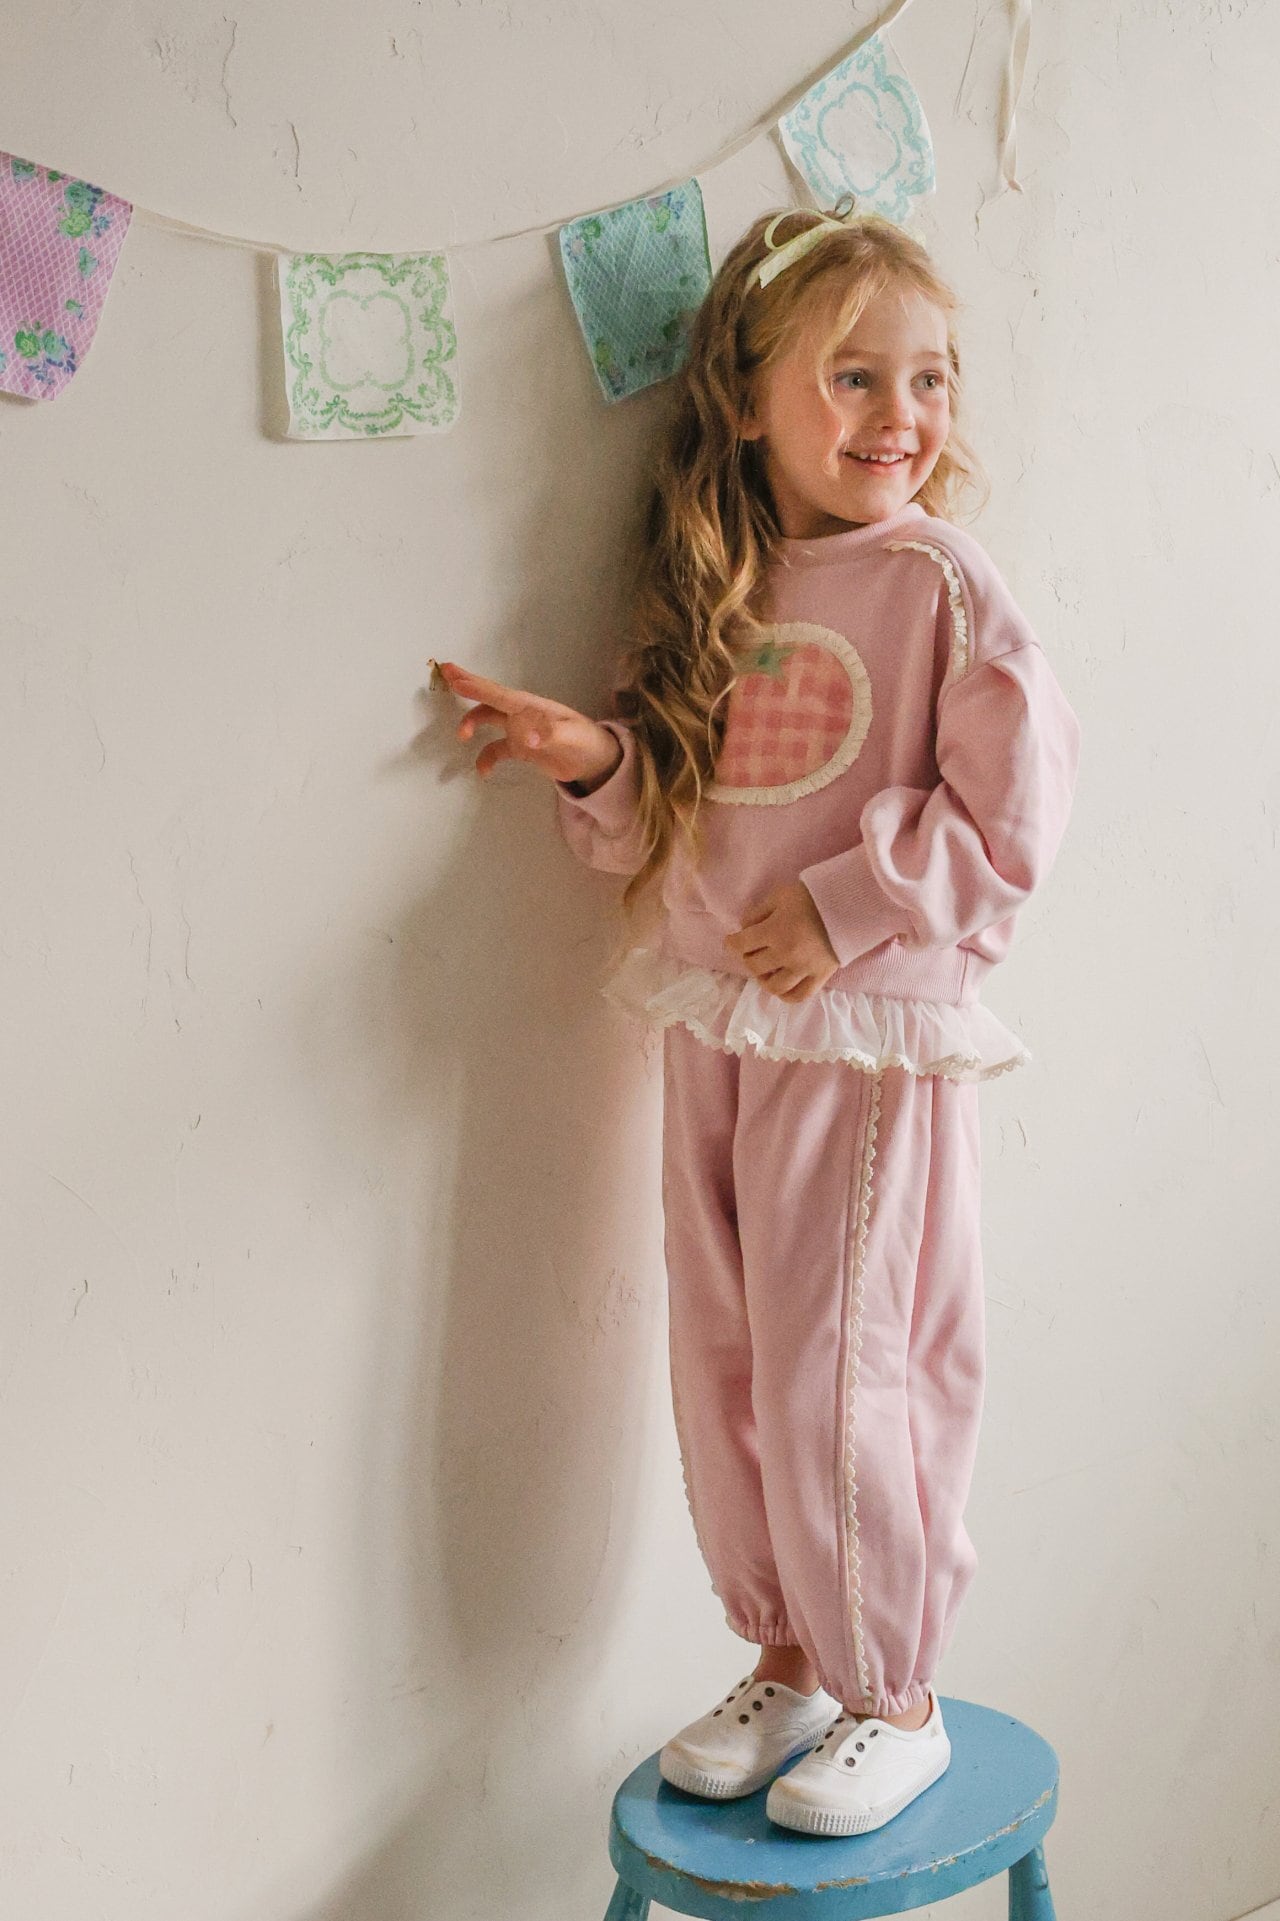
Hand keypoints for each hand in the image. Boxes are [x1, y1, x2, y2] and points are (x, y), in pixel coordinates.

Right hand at [436, 660, 622, 787]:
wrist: (597, 761)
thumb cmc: (586, 742)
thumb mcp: (570, 736)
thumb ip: (548, 734)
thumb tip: (525, 739)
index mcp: (531, 706)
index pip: (499, 694)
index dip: (476, 685)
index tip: (454, 675)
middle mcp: (522, 714)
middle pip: (490, 698)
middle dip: (468, 686)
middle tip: (445, 674)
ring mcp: (520, 730)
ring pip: (489, 720)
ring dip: (473, 723)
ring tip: (461, 736)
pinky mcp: (522, 748)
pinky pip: (498, 750)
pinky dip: (487, 758)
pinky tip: (483, 771)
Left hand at [723, 881, 839, 1002]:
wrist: (850, 905)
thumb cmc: (813, 897)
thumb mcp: (779, 895)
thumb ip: (757, 912)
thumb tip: (744, 928)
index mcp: (774, 931)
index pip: (741, 944)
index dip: (731, 943)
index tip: (731, 941)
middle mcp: (786, 954)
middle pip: (754, 966)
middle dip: (748, 957)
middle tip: (752, 950)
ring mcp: (803, 969)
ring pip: (773, 986)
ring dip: (764, 978)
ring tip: (766, 969)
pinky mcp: (820, 978)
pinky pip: (798, 996)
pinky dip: (785, 995)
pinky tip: (781, 985)